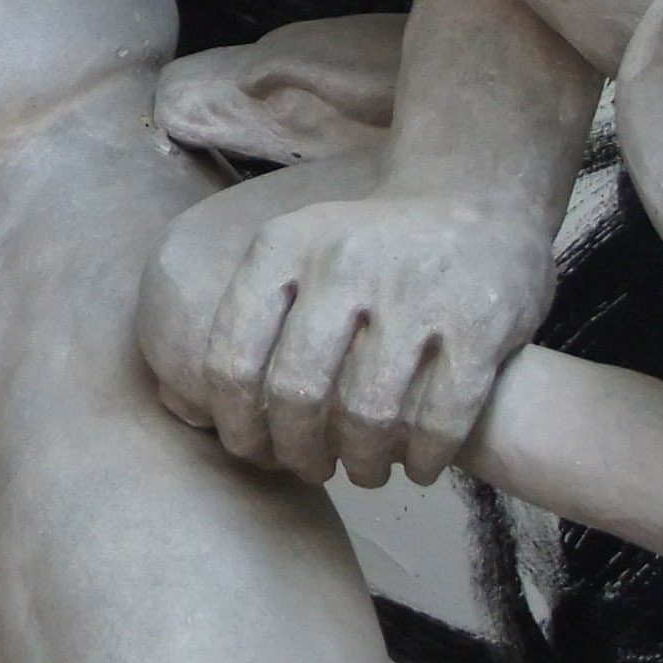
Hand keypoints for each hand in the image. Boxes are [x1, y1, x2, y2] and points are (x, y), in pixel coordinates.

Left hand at [145, 185, 551, 488]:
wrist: (481, 191)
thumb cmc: (371, 246)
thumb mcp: (299, 249)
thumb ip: (249, 316)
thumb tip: (180, 406)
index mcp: (284, 244)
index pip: (231, 357)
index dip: (236, 423)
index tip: (252, 450)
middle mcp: (343, 262)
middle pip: (296, 393)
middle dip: (297, 451)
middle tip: (311, 468)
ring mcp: (415, 291)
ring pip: (368, 414)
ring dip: (363, 463)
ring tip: (366, 471)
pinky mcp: (480, 323)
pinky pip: (440, 418)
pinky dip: (425, 458)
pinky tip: (420, 466)